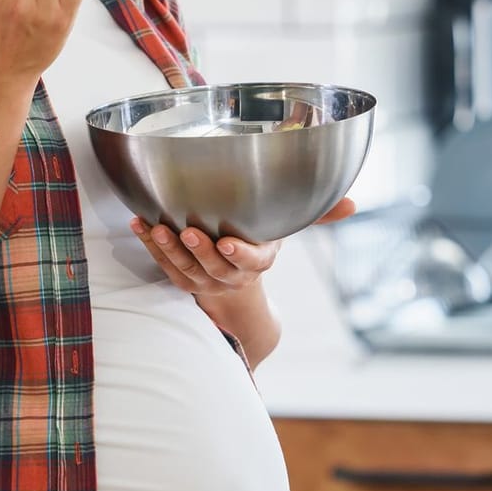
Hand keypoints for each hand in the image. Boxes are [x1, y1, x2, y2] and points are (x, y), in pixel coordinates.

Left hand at [131, 197, 355, 296]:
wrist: (236, 286)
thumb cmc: (261, 242)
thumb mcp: (287, 228)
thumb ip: (316, 214)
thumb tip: (352, 204)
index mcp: (258, 262)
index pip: (252, 263)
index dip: (240, 255)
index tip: (228, 243)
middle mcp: (230, 275)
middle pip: (214, 268)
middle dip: (200, 251)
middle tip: (190, 232)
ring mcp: (204, 280)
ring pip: (185, 269)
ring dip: (170, 250)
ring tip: (157, 229)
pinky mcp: (182, 276)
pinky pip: (164, 264)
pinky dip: (149, 245)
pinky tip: (139, 225)